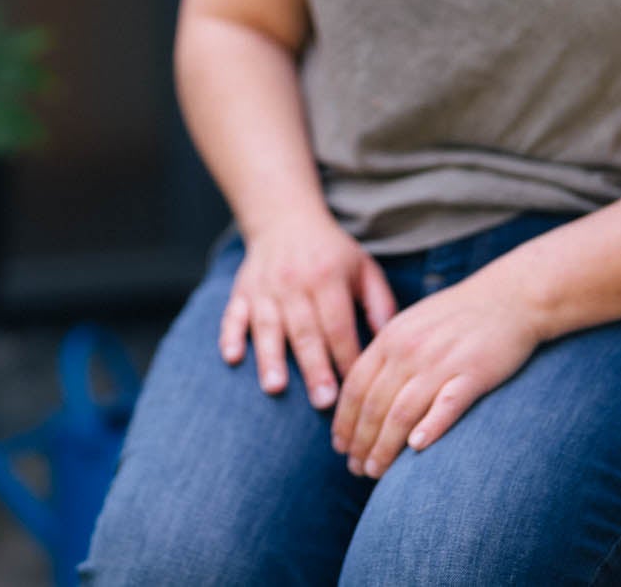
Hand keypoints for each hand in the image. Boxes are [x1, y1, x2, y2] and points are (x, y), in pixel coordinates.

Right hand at [221, 216, 397, 409]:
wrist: (285, 219)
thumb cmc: (331, 253)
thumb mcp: (363, 268)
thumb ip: (380, 303)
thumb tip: (390, 342)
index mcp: (328, 278)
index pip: (339, 324)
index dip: (347, 356)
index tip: (356, 388)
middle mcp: (295, 283)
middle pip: (305, 331)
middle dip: (314, 367)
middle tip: (324, 402)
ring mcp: (265, 288)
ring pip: (268, 326)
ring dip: (270, 358)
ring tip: (275, 388)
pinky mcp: (241, 291)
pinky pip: (233, 315)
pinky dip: (230, 335)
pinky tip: (232, 358)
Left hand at [331, 270, 543, 477]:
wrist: (510, 296)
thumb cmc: (459, 315)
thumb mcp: (412, 324)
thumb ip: (387, 354)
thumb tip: (363, 392)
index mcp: (391, 338)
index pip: (355, 386)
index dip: (344, 421)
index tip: (340, 447)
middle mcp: (409, 350)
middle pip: (373, 405)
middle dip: (359, 442)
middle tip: (354, 469)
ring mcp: (441, 361)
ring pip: (401, 412)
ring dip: (384, 447)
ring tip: (375, 472)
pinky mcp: (473, 373)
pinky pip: (446, 404)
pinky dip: (429, 427)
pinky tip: (416, 448)